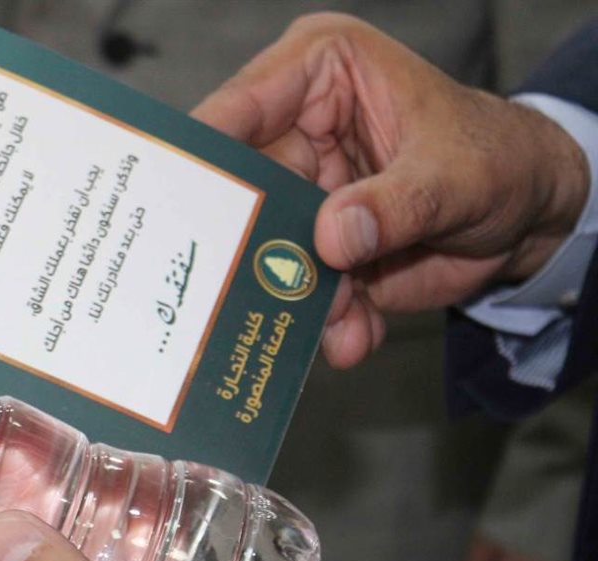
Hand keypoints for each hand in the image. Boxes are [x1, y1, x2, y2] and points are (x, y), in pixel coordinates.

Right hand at [191, 13, 589, 368]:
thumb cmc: (499, 158)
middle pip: (239, 192)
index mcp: (318, 74)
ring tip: (334, 323)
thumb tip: (333, 238)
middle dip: (247, 249)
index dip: (203, 158)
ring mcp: (301, 194)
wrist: (530, 215)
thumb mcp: (457, 175)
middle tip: (242, 290)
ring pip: (264, 252)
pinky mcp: (314, 247)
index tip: (178, 208)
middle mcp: (295, 131)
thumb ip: (396, 205)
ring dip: (291, 297)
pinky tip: (353, 337)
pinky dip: (324, 321)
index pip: (240, 108)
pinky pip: (297, 290)